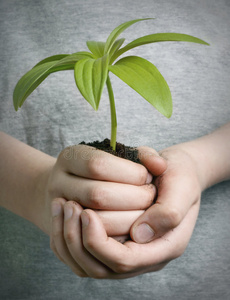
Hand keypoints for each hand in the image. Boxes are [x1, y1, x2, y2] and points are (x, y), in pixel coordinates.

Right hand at [42, 143, 162, 233]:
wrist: (74, 186)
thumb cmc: (107, 168)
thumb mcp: (122, 154)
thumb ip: (144, 155)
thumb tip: (159, 166)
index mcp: (70, 157)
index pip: (98, 165)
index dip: (129, 173)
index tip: (147, 177)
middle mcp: (58, 181)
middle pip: (97, 195)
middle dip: (133, 198)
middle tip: (150, 198)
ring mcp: (59, 208)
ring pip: (95, 220)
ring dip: (129, 219)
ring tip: (145, 212)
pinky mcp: (67, 230)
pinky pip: (93, 238)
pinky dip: (118, 235)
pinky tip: (134, 227)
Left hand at [59, 146, 201, 278]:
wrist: (176, 173)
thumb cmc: (180, 176)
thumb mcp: (183, 186)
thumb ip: (169, 212)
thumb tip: (140, 235)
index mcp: (165, 246)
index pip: (124, 260)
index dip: (99, 241)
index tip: (86, 212)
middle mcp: (146, 255)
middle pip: (101, 267)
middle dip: (78, 240)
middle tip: (68, 205)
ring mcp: (130, 250)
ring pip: (89, 264)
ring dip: (70, 238)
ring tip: (62, 206)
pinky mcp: (118, 241)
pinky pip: (86, 253)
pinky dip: (69, 236)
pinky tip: (64, 212)